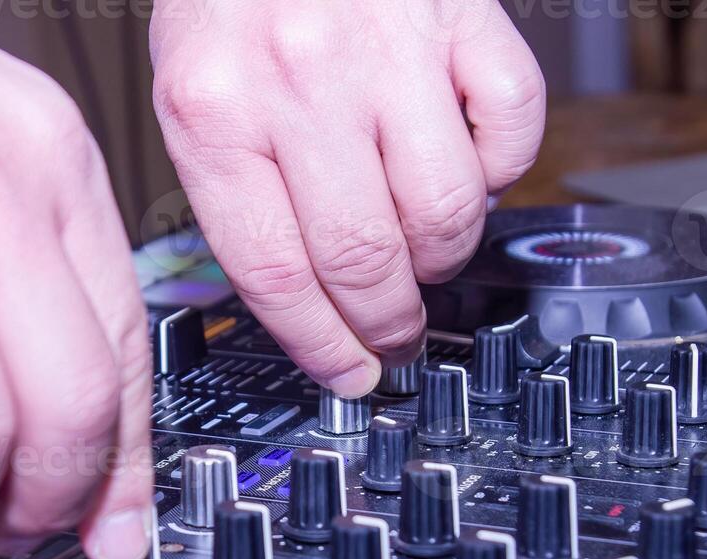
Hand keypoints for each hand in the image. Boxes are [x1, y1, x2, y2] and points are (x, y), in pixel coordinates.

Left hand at [150, 0, 544, 394]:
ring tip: (424, 246)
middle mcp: (300, 82)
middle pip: (364, 259)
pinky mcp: (466, 16)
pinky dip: (501, 168)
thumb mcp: (193, 90)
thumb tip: (309, 305)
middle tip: (396, 333)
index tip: (350, 375)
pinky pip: (514, 133)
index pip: (276, 275)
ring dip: (443, 254)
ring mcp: (390, 48)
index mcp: (214, 111)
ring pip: (447, 211)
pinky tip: (465, 158)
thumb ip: (239, 192)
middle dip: (387, 321)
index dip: (322, 347)